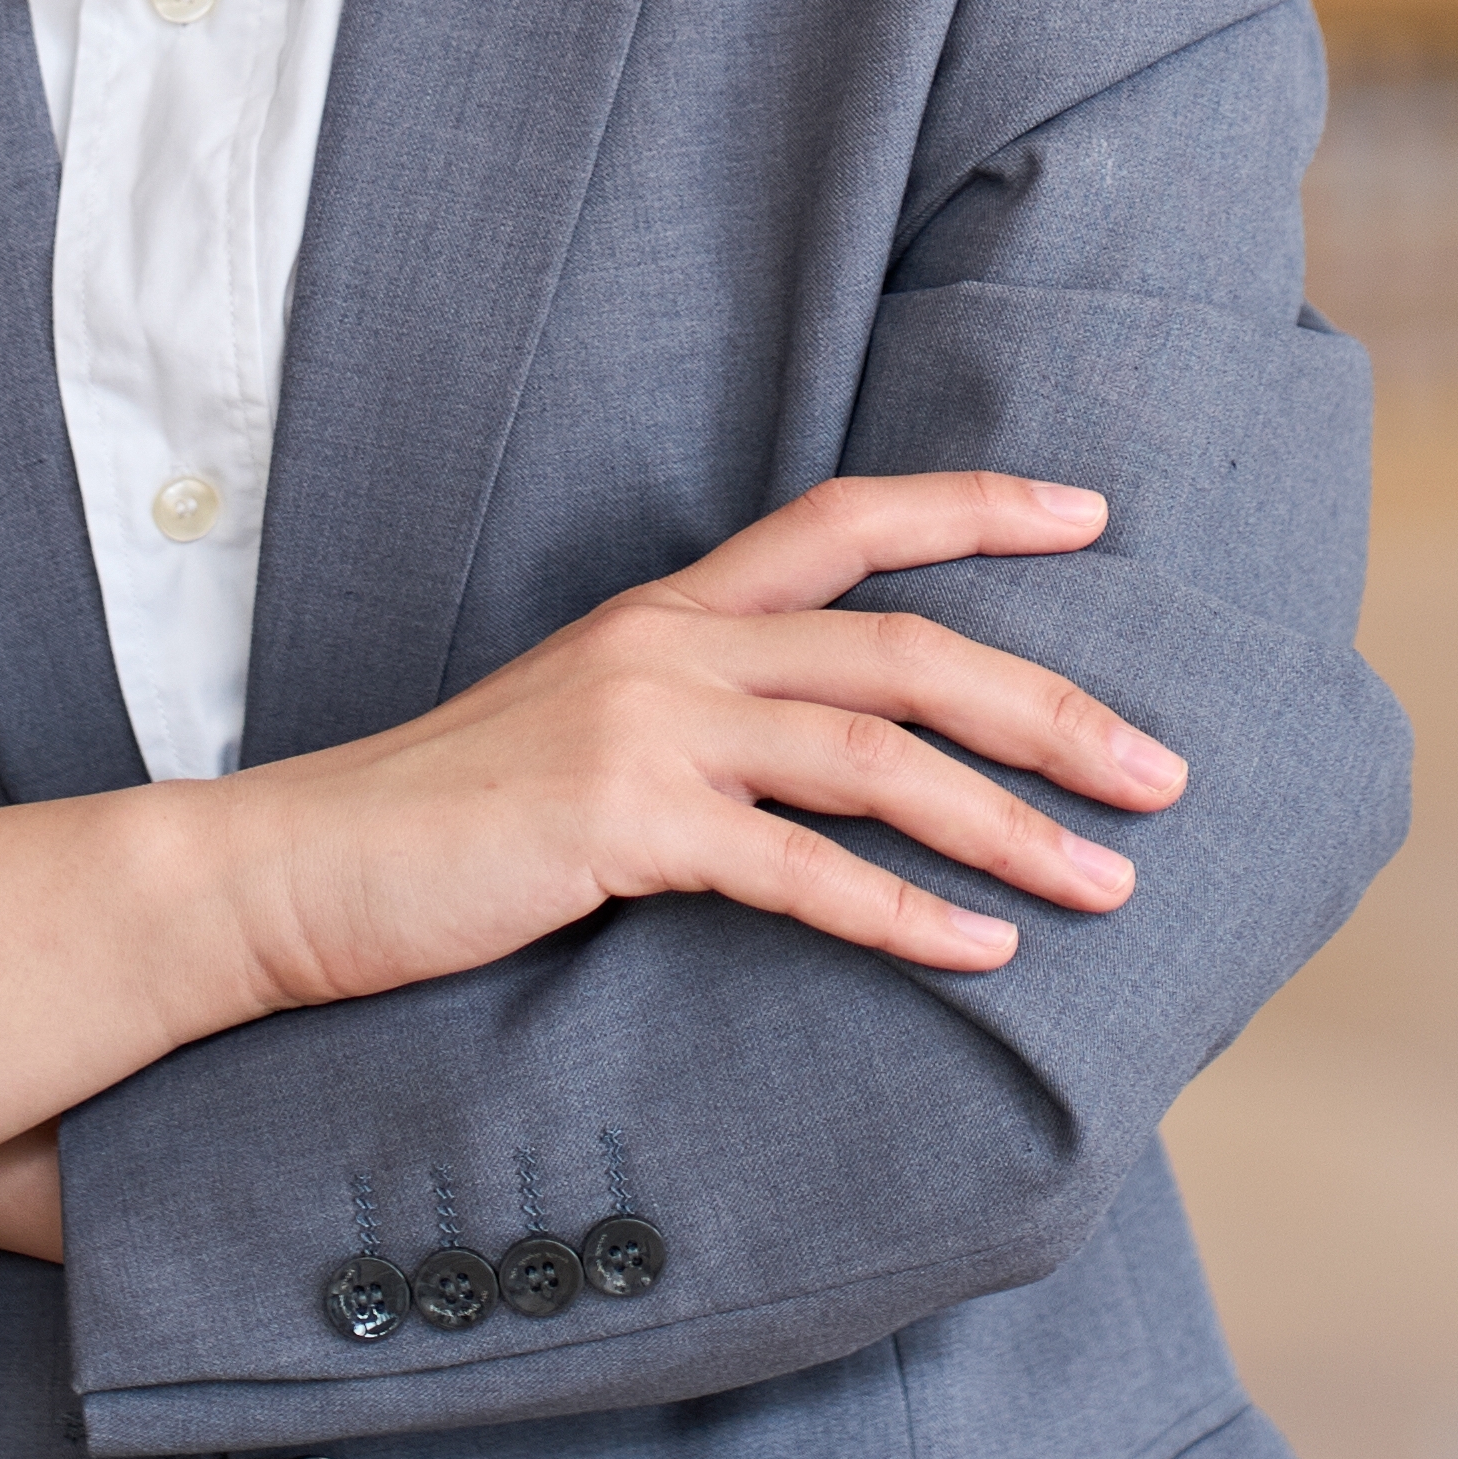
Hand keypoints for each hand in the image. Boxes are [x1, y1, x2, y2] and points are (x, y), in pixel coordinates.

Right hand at [204, 470, 1185, 1005]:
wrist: (292, 870)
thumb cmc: (444, 825)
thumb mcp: (582, 733)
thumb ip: (699, 726)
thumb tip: (826, 769)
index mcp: (669, 610)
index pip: (849, 519)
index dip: (977, 506)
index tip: (1094, 513)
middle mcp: (672, 645)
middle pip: (909, 647)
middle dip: (1053, 704)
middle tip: (1164, 770)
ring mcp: (646, 727)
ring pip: (878, 754)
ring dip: (1011, 821)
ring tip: (1110, 883)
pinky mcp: (620, 824)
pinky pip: (801, 871)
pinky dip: (906, 914)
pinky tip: (982, 952)